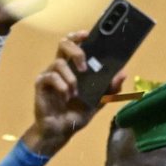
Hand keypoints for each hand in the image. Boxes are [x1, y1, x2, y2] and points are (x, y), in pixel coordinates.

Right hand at [23, 33, 125, 156]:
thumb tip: (123, 73)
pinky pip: (51, 77)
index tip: (87, 35)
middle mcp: (61, 67)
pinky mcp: (41, 84)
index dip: (78, 36)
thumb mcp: (98, 102)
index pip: (73, 45)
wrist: (61, 131)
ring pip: (58, 63)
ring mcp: (50, 75)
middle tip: (84, 65)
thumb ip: (110, 89)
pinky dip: (62, 86)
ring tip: (75, 93)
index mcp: (73, 68)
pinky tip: (66, 96)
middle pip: (63, 44)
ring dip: (71, 78)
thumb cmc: (76, 114)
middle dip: (75, 50)